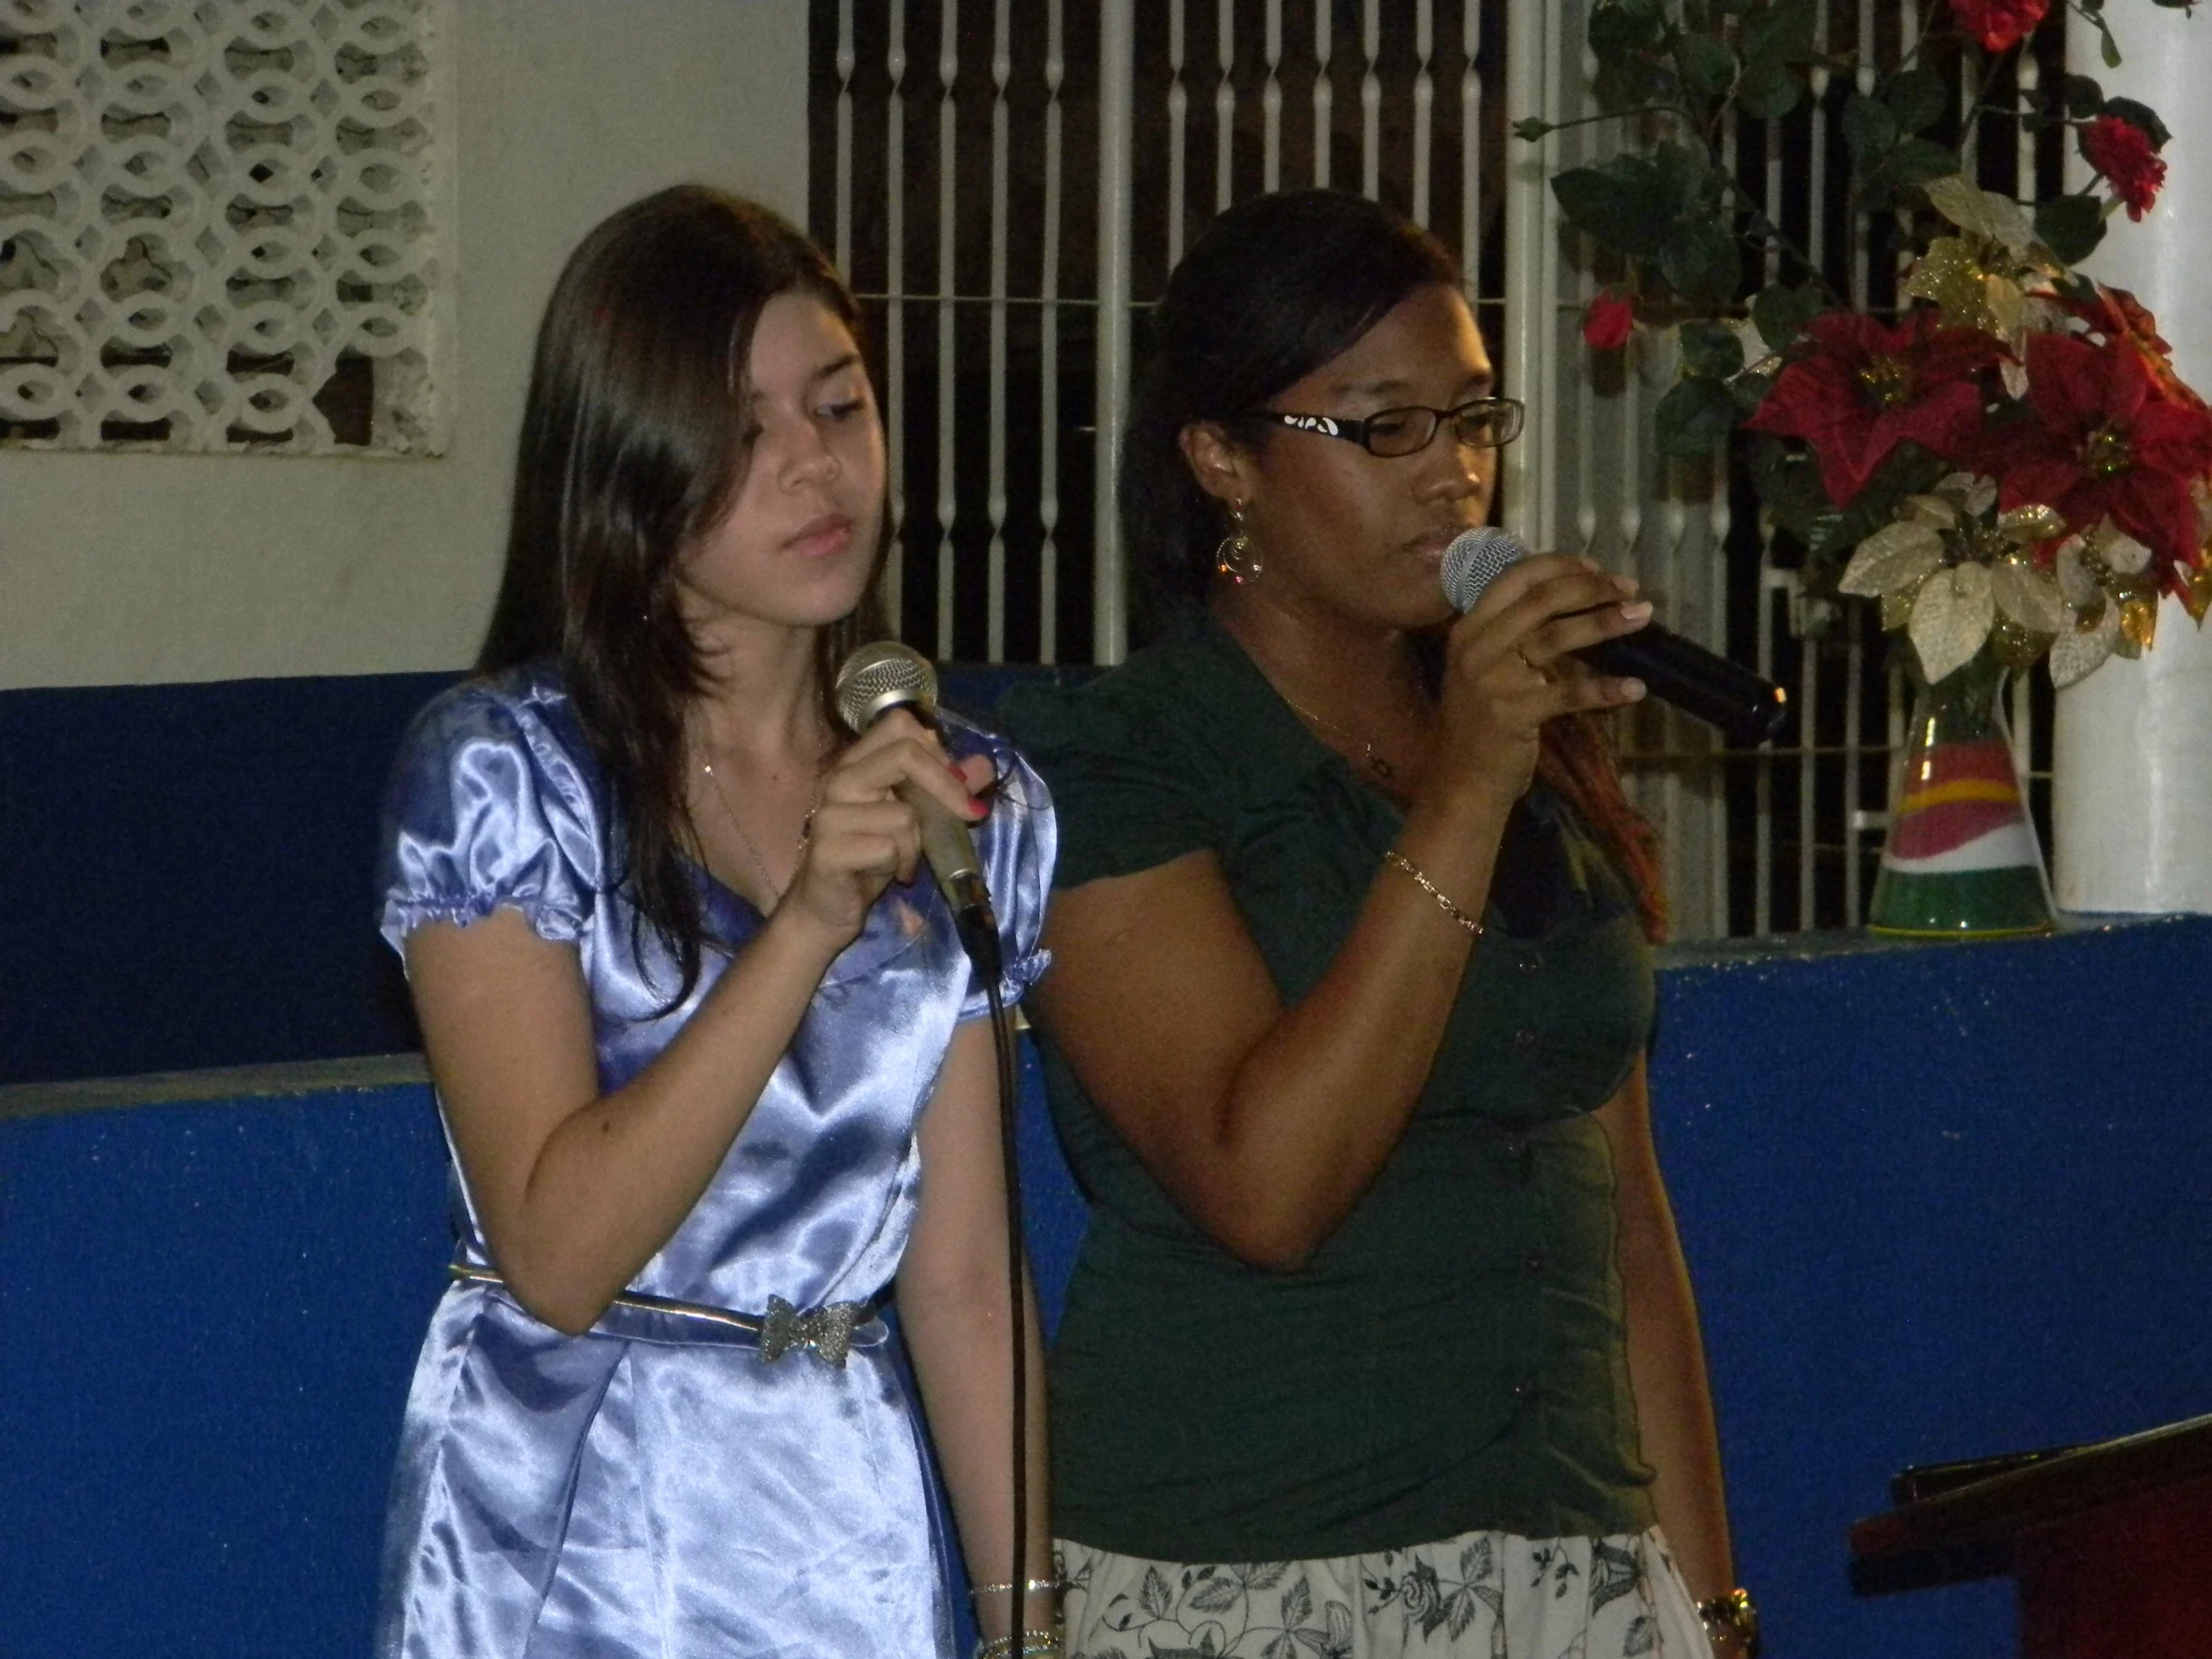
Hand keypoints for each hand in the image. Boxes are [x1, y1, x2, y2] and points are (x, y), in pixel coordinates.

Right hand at [775, 710, 991, 950]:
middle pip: (904, 754)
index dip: (937, 750)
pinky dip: (899, 865)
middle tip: (967, 815)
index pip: (899, 724)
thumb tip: (984, 764)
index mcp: (857, 763)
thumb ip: (945, 789)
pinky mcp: (827, 850)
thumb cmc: (870, 857)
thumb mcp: (915, 819)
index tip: (958, 783)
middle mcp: (839, 779)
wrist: (826, 907)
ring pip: (904, 814)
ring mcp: (829, 814)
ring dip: (916, 845)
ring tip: (902, 859)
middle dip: (947, 787)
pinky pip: (888, 849)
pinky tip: (885, 873)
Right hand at [1427, 552, 1651, 814]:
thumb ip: (1512, 633)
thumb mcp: (1483, 667)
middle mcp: (1477, 646)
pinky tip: (1635, 688)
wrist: (1462, 780)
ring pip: (1557, 636)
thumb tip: (1570, 597)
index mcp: (1469, 628)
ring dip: (1606, 623)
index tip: (1598, 569)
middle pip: (1542, 599)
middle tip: (1629, 589)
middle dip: (1592, 588)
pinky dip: (1606, 689)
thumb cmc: (1480, 722)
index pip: (1516, 577)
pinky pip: (1569, 693)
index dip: (1561, 566)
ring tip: (1642, 616)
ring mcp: (1493, 680)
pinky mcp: (1514, 714)